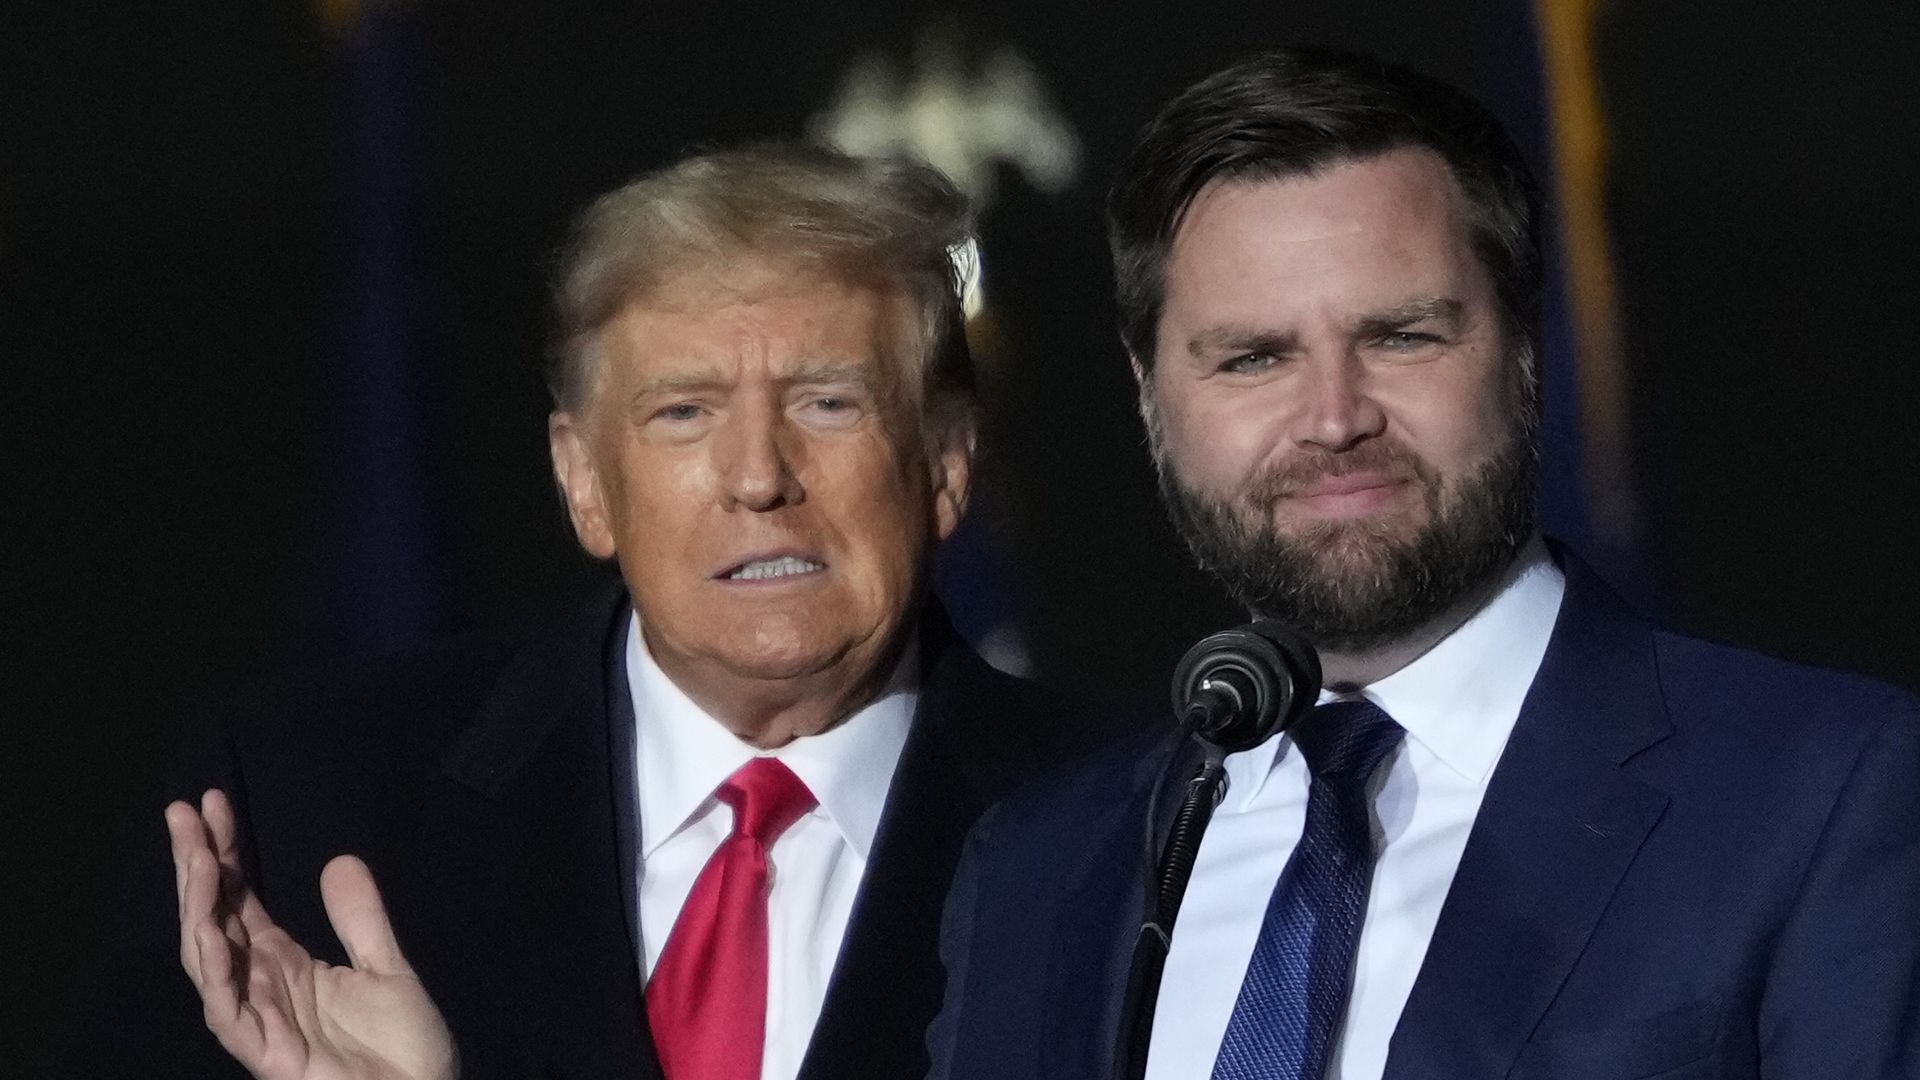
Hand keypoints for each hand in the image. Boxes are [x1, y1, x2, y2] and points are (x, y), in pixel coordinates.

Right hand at [165, 790, 458, 1079]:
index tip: (213, 804)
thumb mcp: (387, 969)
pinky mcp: (264, 1051)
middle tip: (183, 811)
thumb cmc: (406, 1051)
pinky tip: (210, 929)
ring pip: (209, 957)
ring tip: (195, 856)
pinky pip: (226, 1009)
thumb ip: (362, 919)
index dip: (224, 854)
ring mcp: (257, 1019)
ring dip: (198, 907)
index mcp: (284, 966)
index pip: (240, 900)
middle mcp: (260, 987)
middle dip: (196, 866)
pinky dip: (214, 969)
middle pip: (214, 918)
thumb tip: (340, 859)